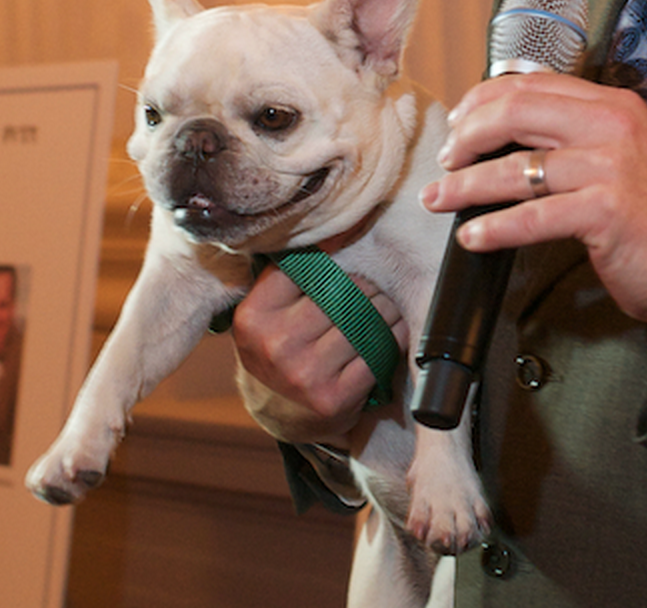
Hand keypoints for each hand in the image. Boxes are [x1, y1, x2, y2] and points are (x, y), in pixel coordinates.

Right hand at [232, 240, 407, 438]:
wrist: (278, 414)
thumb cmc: (277, 352)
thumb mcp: (265, 314)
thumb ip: (288, 277)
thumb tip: (333, 232)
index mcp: (255, 316)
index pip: (305, 268)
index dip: (333, 255)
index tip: (349, 247)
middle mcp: (277, 344)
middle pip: (342, 293)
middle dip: (366, 287)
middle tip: (373, 287)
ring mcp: (306, 373)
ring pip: (365, 320)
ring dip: (385, 309)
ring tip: (385, 307)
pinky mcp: (335, 396)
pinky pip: (377, 351)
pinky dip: (392, 336)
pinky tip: (390, 331)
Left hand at [420, 74, 646, 351]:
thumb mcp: (621, 159)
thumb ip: (575, 139)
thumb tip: (505, 137)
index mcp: (614, 107)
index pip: (532, 85)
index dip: (482, 102)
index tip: (458, 125)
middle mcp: (613, 127)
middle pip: (516, 113)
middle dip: (467, 137)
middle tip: (446, 162)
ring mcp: (610, 168)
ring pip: (516, 167)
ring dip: (466, 186)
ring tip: (439, 199)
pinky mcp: (606, 211)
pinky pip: (532, 216)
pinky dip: (494, 228)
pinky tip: (473, 237)